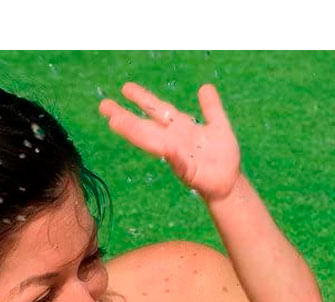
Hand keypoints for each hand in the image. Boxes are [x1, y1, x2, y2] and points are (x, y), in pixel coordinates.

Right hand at [99, 82, 240, 200]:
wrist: (230, 183)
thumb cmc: (223, 157)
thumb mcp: (219, 125)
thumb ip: (211, 108)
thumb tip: (206, 87)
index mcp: (180, 127)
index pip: (157, 109)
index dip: (143, 98)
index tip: (125, 87)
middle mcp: (174, 140)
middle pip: (145, 126)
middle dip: (125, 117)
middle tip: (104, 106)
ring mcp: (178, 156)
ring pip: (152, 142)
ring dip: (134, 132)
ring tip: (115, 122)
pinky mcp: (187, 171)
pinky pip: (176, 160)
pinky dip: (170, 153)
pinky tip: (164, 146)